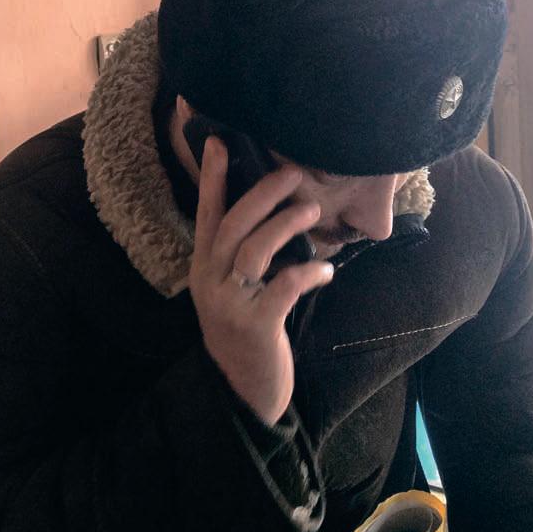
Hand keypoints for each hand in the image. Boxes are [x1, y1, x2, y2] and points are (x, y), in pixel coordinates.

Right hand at [190, 136, 333, 424]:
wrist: (243, 389)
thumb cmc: (246, 331)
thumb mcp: (235, 289)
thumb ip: (245, 255)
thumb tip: (278, 212)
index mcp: (205, 266)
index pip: (207, 213)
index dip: (212, 178)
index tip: (217, 142)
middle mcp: (210, 280)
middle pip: (232, 225)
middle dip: (261, 194)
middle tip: (292, 172)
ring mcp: (230, 303)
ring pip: (254, 251)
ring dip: (285, 226)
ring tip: (312, 211)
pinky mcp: (256, 325)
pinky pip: (284, 288)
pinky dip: (308, 274)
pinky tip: (327, 271)